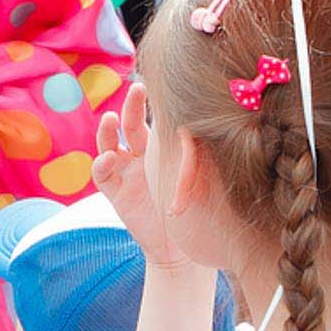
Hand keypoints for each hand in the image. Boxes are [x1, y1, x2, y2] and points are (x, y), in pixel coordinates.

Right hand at [92, 82, 193, 270]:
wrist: (182, 248)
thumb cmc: (198, 210)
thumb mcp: (201, 174)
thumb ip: (203, 151)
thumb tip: (228, 119)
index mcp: (161, 148)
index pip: (154, 117)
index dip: (154, 101)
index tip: (162, 82)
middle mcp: (141, 156)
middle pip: (131, 124)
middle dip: (131, 105)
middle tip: (138, 89)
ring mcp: (125, 172)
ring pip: (109, 144)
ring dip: (107, 131)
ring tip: (110, 119)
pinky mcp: (115, 193)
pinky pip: (102, 175)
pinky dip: (101, 164)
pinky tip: (109, 158)